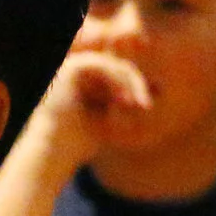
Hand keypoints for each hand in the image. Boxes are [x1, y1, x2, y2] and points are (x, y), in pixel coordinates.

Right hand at [32, 51, 154, 172]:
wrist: (55, 151)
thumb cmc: (79, 142)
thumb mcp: (111, 118)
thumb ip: (128, 101)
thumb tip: (159, 87)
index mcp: (81, 82)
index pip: (116, 75)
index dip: (134, 86)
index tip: (146, 105)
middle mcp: (75, 73)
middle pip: (118, 67)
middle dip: (136, 84)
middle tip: (146, 105)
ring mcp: (71, 68)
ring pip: (113, 64)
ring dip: (130, 83)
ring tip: (136, 104)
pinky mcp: (71, 67)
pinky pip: (103, 65)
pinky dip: (117, 80)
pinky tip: (122, 99)